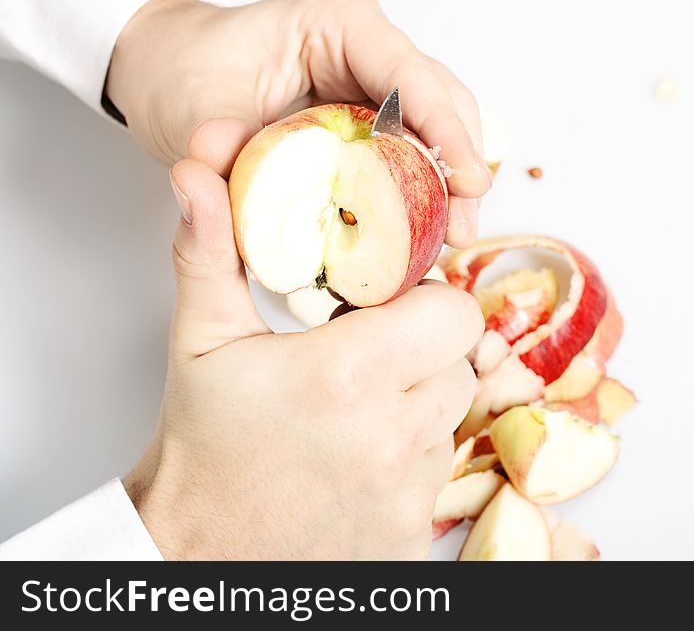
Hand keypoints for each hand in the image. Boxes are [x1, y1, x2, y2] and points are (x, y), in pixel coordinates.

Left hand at [106, 0, 490, 246]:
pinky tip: (423, 226)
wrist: (169, 72)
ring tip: (449, 237)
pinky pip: (412, 146)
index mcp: (339, 23)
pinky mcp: (369, 113)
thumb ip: (219, 146)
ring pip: (438, 125)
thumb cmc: (185, 71)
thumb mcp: (195, 111)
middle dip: (458, 167)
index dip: (446, 132)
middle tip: (460, 230)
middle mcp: (368, 45)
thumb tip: (234, 169)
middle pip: (442, 101)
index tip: (469, 184)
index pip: (411, 76)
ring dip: (447, 183)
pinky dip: (420, 187)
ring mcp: (374, 78)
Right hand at [124, 159, 483, 558]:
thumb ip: (210, 252)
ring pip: (452, 418)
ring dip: (418, 403)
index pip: (455, 312)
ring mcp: (407, 494)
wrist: (196, 551)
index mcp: (345, 375)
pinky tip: (359, 459)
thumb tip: (197, 178)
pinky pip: (438, 472)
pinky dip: (410, 458)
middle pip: (461, 362)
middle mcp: (390, 436)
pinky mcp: (412, 535)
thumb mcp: (203, 341)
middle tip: (371, 354)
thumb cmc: (202, 446)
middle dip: (425, 349)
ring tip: (358, 410)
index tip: (392, 306)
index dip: (429, 301)